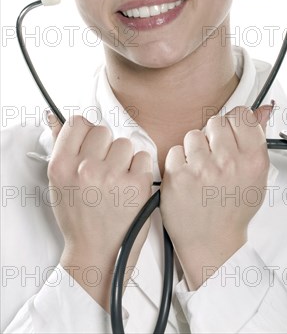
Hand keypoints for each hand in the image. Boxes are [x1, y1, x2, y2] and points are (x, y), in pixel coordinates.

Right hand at [47, 114, 152, 308]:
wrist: (98, 254)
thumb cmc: (79, 219)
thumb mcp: (59, 185)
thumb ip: (61, 150)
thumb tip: (56, 119)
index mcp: (62, 166)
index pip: (77, 123)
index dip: (86, 132)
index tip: (90, 144)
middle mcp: (85, 169)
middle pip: (103, 131)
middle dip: (106, 147)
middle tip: (104, 169)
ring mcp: (112, 176)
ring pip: (125, 143)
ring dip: (125, 158)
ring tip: (118, 180)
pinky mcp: (137, 185)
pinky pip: (143, 157)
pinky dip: (141, 169)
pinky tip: (131, 186)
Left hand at [160, 105, 271, 289]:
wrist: (212, 242)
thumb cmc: (234, 210)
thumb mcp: (256, 176)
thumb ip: (257, 139)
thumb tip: (262, 110)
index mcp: (253, 160)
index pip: (242, 115)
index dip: (234, 123)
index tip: (231, 133)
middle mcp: (229, 163)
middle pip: (216, 121)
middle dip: (214, 136)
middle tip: (215, 156)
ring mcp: (202, 169)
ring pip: (193, 134)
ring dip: (195, 149)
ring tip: (201, 170)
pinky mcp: (177, 176)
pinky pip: (175, 150)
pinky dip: (179, 162)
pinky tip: (188, 178)